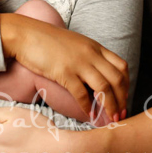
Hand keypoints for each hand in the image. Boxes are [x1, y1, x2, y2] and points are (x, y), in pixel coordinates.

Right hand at [0, 13, 128, 121]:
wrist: (25, 34)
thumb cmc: (47, 41)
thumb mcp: (74, 44)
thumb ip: (88, 56)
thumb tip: (95, 75)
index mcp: (95, 47)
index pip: (121, 66)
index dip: (126, 85)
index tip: (124, 98)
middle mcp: (91, 54)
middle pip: (117, 79)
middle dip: (122, 100)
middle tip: (121, 114)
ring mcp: (78, 63)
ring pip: (104, 87)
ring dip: (110, 106)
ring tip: (110, 118)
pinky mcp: (63, 72)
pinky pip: (81, 93)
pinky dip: (87, 106)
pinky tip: (88, 114)